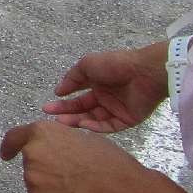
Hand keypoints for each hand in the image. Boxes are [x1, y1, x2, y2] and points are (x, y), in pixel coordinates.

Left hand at [1, 120, 152, 192]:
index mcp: (42, 132)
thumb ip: (61, 142)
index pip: (15, 137)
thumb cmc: (111, 165)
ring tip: (79, 192)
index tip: (6, 155)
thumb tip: (55, 151)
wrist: (123, 192)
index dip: (9, 147)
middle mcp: (31, 152)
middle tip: (72, 180)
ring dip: (50, 190)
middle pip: (31, 166)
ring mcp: (31, 177)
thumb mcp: (84, 139)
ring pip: (35, 187)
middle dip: (47, 173)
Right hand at [44, 44, 168, 131]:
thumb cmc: (114, 65)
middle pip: (83, 110)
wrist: (144, 72)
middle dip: (67, 114)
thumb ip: (71, 78)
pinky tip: (83, 125)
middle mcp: (106, 98)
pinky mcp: (128, 120)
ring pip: (94, 119)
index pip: (77, 98)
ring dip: (78, 121)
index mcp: (97, 85)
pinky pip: (110, 127)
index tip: (48, 107)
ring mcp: (117, 110)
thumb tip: (58, 91)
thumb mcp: (87, 65)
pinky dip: (97, 127)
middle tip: (52, 118)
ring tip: (62, 122)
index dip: (63, 103)